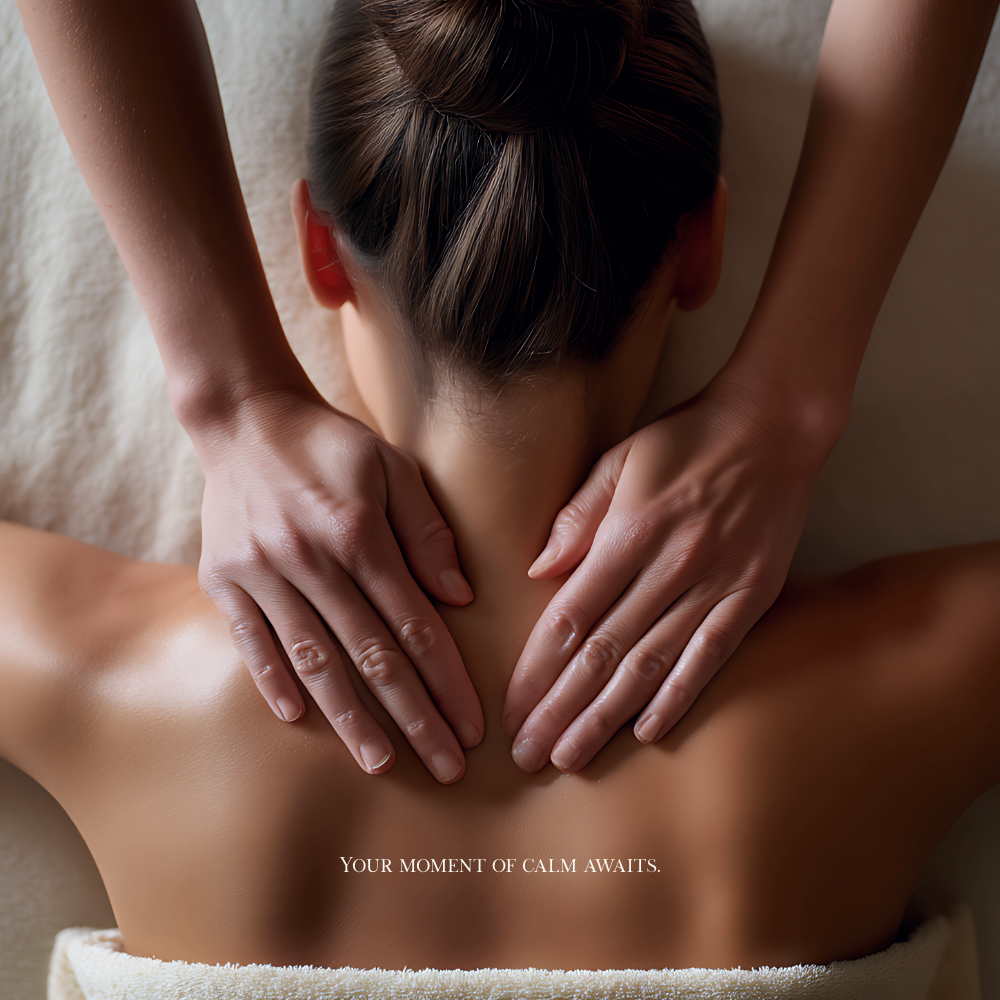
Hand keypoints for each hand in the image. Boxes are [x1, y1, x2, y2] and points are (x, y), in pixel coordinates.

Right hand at [194, 384, 482, 782]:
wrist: (244, 417)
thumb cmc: (330, 443)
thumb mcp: (392, 466)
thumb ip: (427, 531)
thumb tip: (459, 597)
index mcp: (359, 533)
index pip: (415, 625)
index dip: (447, 681)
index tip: (471, 726)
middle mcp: (310, 559)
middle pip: (371, 656)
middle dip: (413, 717)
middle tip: (445, 767)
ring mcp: (261, 572)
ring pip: (314, 660)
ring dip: (349, 718)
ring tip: (380, 764)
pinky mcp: (223, 579)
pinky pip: (251, 641)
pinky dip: (274, 682)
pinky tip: (300, 720)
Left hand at [502, 373, 837, 771]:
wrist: (773, 425)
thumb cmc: (685, 440)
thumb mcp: (619, 460)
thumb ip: (577, 517)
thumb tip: (537, 570)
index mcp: (629, 534)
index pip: (570, 618)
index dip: (537, 671)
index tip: (512, 710)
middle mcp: (669, 567)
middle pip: (603, 654)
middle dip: (560, 710)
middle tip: (529, 756)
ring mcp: (714, 586)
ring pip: (650, 666)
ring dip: (607, 717)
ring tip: (572, 757)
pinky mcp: (750, 597)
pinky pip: (709, 657)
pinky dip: (678, 696)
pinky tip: (648, 731)